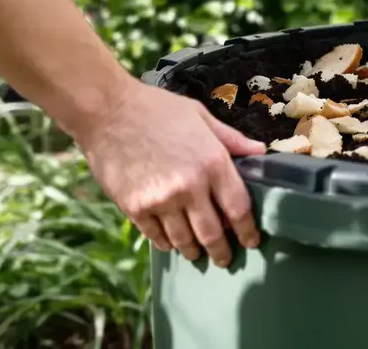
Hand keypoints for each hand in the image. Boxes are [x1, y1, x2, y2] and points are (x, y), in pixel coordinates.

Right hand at [71, 80, 267, 268]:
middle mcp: (190, 187)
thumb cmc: (156, 109)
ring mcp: (161, 201)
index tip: (252, 242)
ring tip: (197, 253)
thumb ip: (231, 139)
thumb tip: (260, 152)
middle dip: (221, 251)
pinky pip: (156, 236)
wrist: (106, 111)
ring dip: (193, 250)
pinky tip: (170, 242)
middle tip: (224, 259)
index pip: (238, 209)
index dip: (248, 230)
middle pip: (212, 233)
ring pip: (184, 240)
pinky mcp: (135, 208)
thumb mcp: (200, 116)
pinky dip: (166, 243)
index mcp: (213, 163)